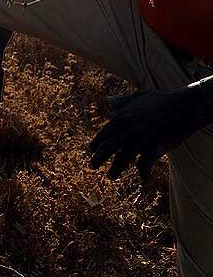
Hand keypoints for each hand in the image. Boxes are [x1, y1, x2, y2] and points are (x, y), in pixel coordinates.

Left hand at [89, 86, 212, 181]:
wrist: (185, 105)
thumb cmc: (163, 100)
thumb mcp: (138, 98)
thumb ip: (122, 102)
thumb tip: (108, 100)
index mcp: (121, 118)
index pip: (103, 134)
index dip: (96, 143)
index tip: (92, 150)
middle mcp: (126, 130)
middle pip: (106, 148)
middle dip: (97, 158)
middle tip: (92, 166)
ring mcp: (139, 140)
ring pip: (121, 159)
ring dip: (115, 169)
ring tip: (111, 176)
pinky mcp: (154, 148)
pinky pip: (144, 165)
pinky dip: (144, 173)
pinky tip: (145, 179)